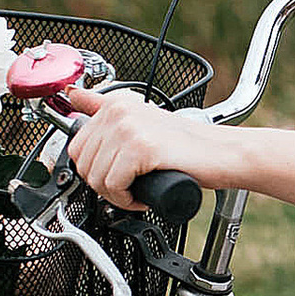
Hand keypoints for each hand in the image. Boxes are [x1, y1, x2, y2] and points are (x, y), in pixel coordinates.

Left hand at [65, 86, 209, 207]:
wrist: (222, 153)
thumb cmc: (185, 144)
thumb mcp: (140, 119)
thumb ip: (103, 106)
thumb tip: (72, 95)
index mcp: (115, 104)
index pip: (76, 144)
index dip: (92, 168)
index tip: (110, 172)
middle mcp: (119, 111)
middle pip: (84, 164)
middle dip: (102, 185)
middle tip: (126, 187)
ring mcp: (129, 128)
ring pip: (97, 179)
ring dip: (116, 196)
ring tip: (136, 192)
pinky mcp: (141, 148)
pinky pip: (114, 186)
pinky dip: (127, 200)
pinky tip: (143, 197)